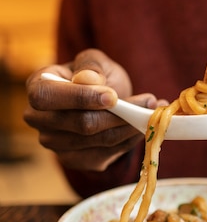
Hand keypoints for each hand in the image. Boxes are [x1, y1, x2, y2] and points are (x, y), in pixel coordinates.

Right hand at [24, 48, 166, 171]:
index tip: (112, 96)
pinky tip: (142, 125)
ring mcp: (55, 144)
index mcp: (37, 87)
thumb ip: (91, 66)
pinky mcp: (76, 160)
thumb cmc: (95, 75)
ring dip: (131, 126)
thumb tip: (88, 80)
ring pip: (100, 141)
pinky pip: (109, 153)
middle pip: (80, 125)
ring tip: (153, 109)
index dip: (80, 98)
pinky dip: (131, 139)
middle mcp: (38, 119)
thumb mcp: (95, 61)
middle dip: (119, 114)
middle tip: (149, 101)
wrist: (103, 99)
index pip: (47, 97)